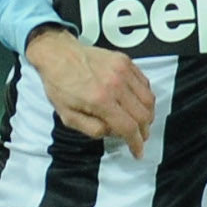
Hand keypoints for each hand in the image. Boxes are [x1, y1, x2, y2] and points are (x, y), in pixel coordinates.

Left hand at [24, 23, 153, 156]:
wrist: (57, 54)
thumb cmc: (59, 86)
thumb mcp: (68, 117)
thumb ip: (93, 129)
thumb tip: (114, 133)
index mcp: (100, 100)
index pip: (129, 127)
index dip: (136, 143)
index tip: (137, 152)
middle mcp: (115, 84)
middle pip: (143, 115)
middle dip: (144, 132)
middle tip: (139, 138)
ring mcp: (123, 70)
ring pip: (148, 99)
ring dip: (147, 115)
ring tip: (140, 123)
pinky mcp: (125, 60)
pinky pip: (145, 83)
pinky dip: (145, 97)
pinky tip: (136, 104)